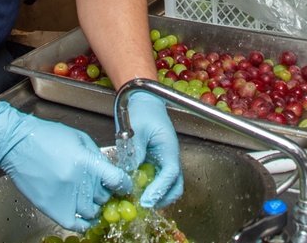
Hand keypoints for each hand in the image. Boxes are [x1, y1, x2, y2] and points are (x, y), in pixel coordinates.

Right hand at [0, 101, 130, 231]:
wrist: (17, 144)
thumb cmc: (47, 137)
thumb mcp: (79, 138)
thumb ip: (96, 156)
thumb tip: (109, 171)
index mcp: (85, 161)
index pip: (115, 180)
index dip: (124, 184)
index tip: (124, 185)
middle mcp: (76, 182)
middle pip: (104, 197)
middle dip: (107, 193)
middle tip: (104, 189)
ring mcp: (63, 197)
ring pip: (91, 212)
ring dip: (95, 206)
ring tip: (92, 198)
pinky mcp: (50, 207)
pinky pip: (74, 224)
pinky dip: (83, 223)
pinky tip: (86, 217)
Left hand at [123, 92, 183, 207]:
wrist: (143, 101)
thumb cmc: (142, 111)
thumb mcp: (135, 130)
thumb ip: (134, 152)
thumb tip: (131, 173)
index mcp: (169, 148)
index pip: (170, 173)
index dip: (159, 189)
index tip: (146, 200)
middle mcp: (170, 157)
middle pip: (175, 185)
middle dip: (162, 198)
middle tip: (143, 205)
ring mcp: (164, 161)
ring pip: (167, 186)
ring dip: (156, 196)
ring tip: (137, 199)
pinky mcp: (155, 162)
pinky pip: (156, 180)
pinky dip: (148, 189)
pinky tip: (134, 189)